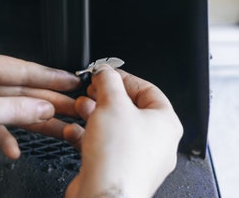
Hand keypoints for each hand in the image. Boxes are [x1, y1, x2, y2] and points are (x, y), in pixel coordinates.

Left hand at [0, 49, 79, 158]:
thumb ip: (12, 110)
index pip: (21, 69)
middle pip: (20, 90)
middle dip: (47, 100)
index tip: (69, 81)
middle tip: (72, 105)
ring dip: (33, 121)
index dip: (49, 76)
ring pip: (11, 110)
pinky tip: (14, 150)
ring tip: (58, 127)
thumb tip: (42, 108)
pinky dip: (5, 139)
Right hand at [64, 65, 182, 197]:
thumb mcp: (112, 103)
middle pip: (128, 107)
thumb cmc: (118, 157)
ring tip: (80, 106)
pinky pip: (104, 144)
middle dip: (105, 96)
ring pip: (114, 125)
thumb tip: (104, 71)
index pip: (147, 90)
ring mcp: (137, 156)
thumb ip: (108, 81)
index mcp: (164, 123)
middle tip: (92, 89)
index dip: (124, 78)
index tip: (106, 74)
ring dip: (94, 113)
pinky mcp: (118, 167)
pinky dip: (89, 134)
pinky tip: (74, 130)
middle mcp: (155, 141)